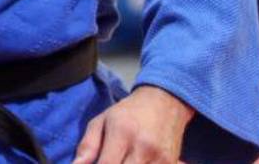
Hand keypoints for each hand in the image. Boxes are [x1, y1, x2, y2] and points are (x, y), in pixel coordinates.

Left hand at [73, 85, 193, 163]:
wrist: (166, 102)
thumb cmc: (129, 112)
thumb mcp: (102, 120)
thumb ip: (88, 145)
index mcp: (122, 133)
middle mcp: (143, 147)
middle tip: (107, 162)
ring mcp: (160, 158)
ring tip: (122, 160)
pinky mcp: (170, 163)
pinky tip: (133, 162)